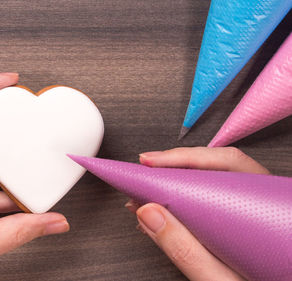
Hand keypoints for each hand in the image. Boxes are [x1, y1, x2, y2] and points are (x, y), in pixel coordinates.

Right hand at [126, 147, 268, 280]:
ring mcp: (259, 214)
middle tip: (141, 175)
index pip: (226, 164)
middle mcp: (269, 205)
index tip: (150, 163)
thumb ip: (186, 250)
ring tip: (147, 193)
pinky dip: (184, 203)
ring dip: (175, 186)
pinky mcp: (247, 226)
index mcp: (271, 210)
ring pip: (215, 184)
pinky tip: (167, 211)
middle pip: (218, 168)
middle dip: (173, 168)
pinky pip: (214, 203)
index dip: (183, 159)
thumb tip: (149, 214)